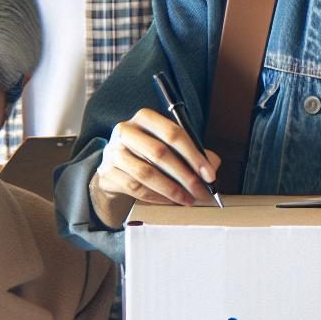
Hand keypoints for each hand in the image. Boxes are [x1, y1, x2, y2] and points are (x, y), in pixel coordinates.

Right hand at [91, 107, 221, 226]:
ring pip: (146, 173)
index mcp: (145, 118)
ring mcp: (113, 152)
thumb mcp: (170, 146)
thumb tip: (213, 167)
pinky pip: (136, 188)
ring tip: (188, 200)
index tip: (209, 175)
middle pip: (159, 153)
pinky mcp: (107, 174)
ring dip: (172, 190)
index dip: (194, 155)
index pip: (173, 133)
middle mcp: (126, 131)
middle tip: (201, 191)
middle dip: (185, 175)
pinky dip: (157, 197)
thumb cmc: (148, 154)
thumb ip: (193, 153)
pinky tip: (170, 201)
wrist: (115, 168)